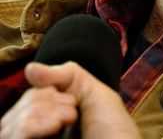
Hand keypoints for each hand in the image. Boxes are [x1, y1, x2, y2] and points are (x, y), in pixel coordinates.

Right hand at [0, 62, 140, 138]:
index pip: (25, 103)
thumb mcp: (95, 94)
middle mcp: (38, 137)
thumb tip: (30, 68)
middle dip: (43, 102)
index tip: (73, 102)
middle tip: (73, 113)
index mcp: (49, 123)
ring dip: (38, 113)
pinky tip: (53, 127)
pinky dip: (29, 127)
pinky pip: (11, 137)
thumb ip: (66, 76)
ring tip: (67, 120)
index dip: (44, 93)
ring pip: (8, 126)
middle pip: (13, 113)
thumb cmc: (114, 130)